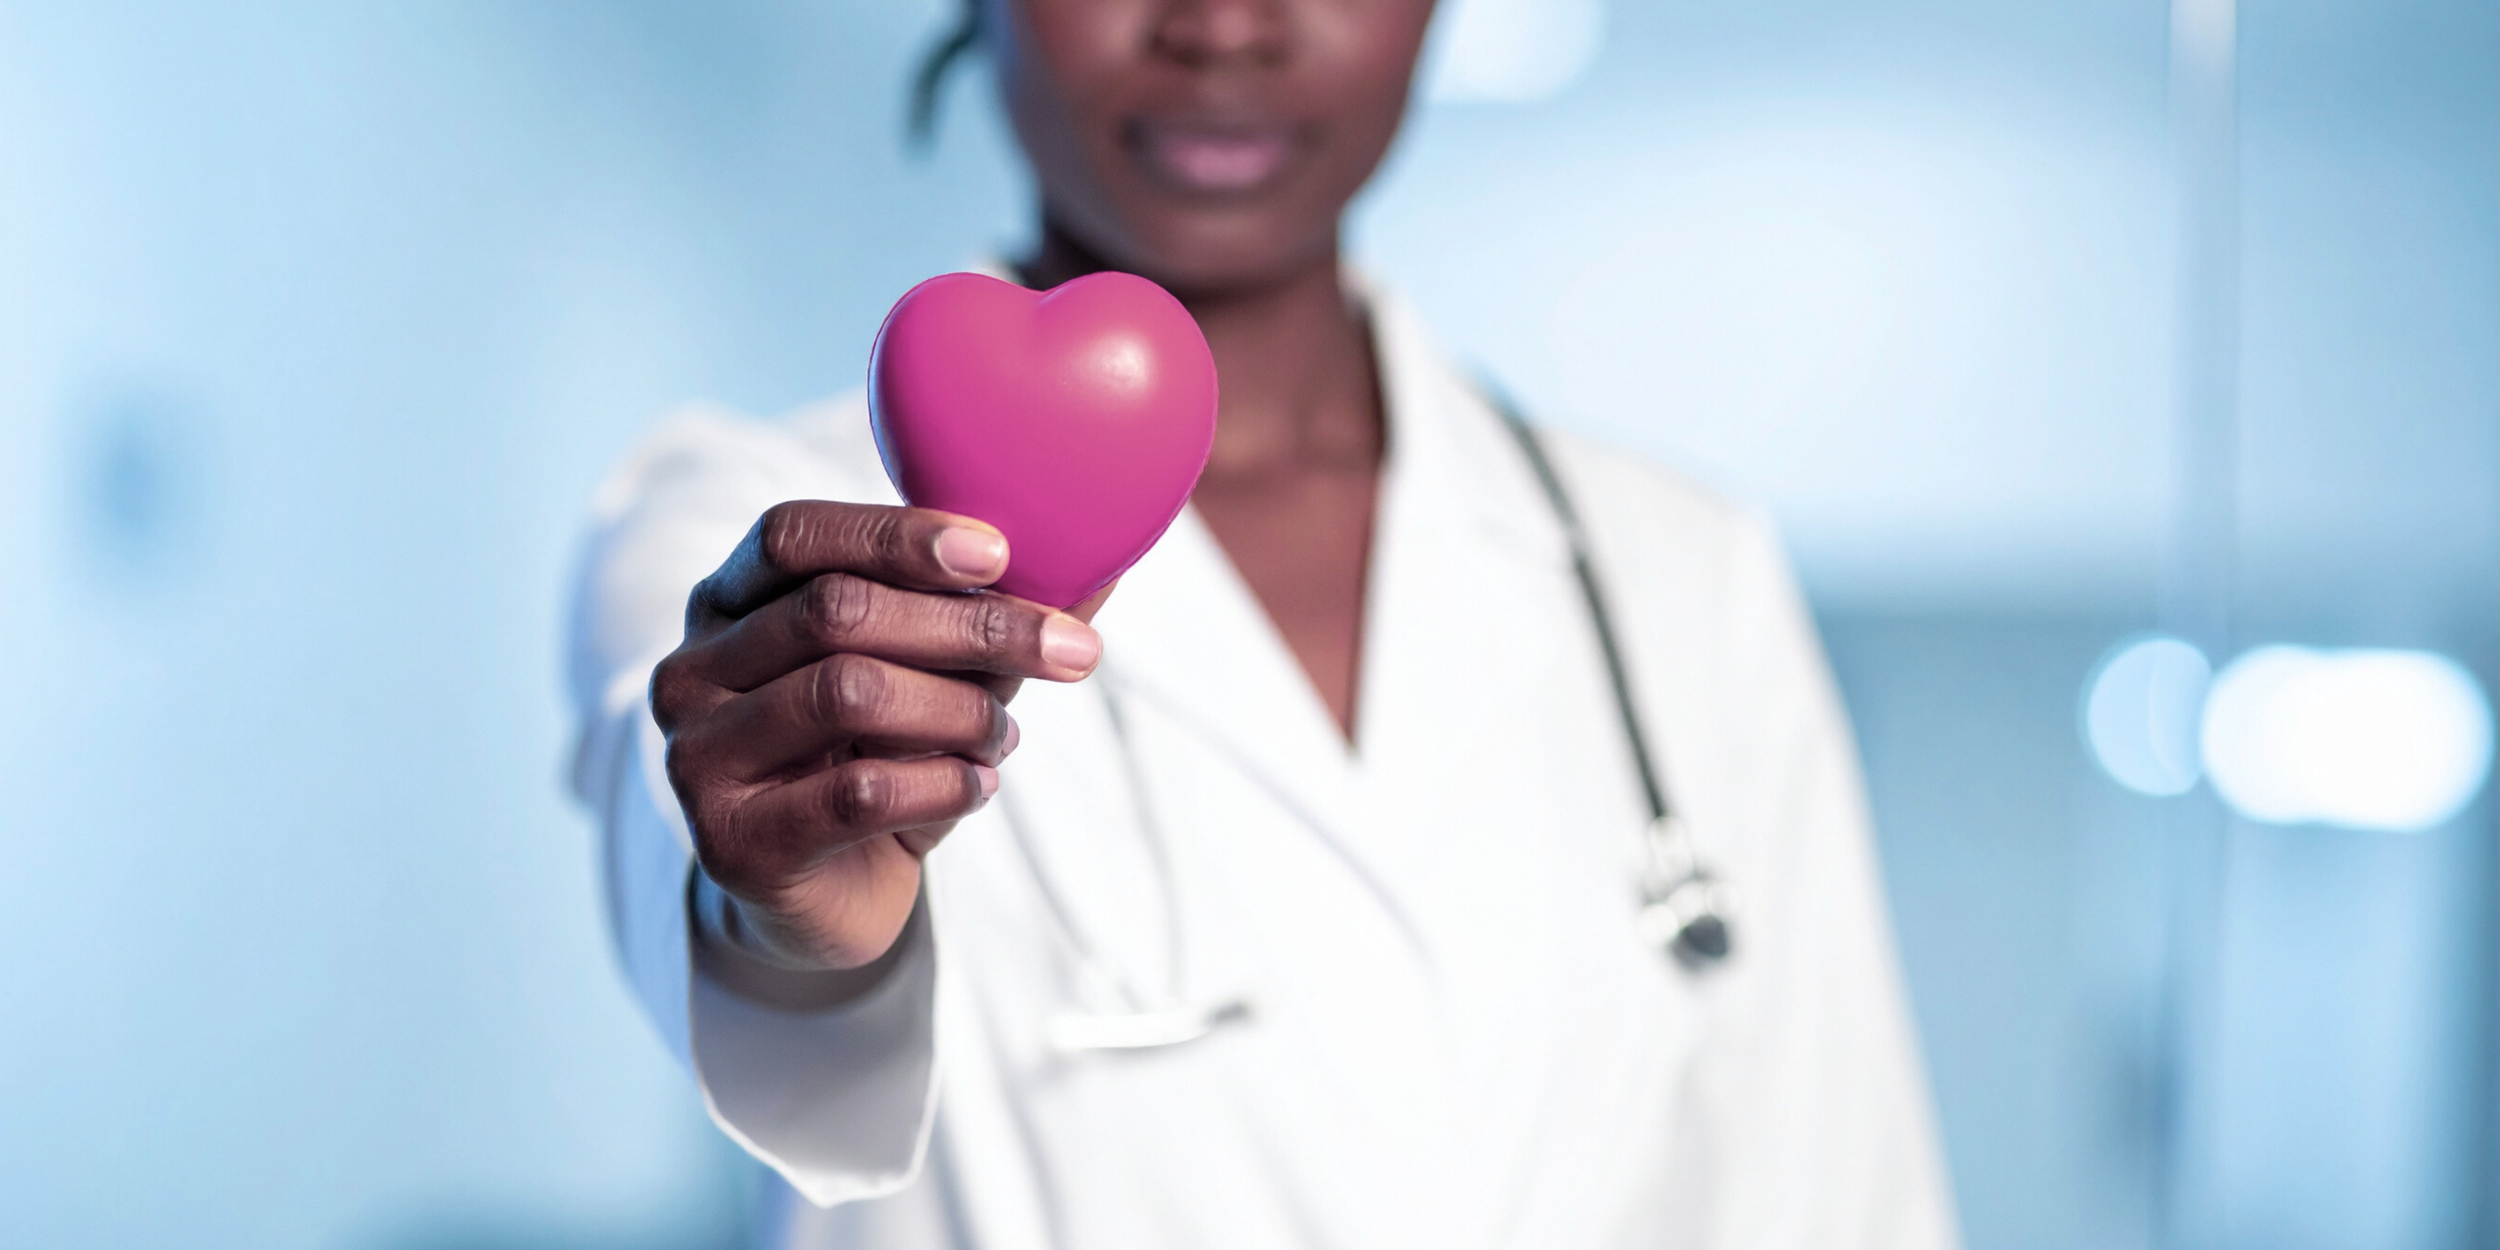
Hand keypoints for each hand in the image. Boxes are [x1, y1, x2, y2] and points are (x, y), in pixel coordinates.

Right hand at [651, 500, 1106, 983]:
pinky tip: (977, 788)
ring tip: (1004, 736)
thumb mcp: (931, 680)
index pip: (794, 536)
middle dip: (971, 625)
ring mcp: (698, 757)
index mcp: (727, 604)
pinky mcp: (734, 843)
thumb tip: (1099, 564)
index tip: (1000, 552)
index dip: (896, 534)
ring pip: (849, 692)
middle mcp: (693, 670)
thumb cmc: (877, 763)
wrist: (827, 901)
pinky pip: (858, 793)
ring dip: (959, 711)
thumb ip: (986, 618)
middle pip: (836, 611)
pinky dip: (943, 785)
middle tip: (1069, 650)